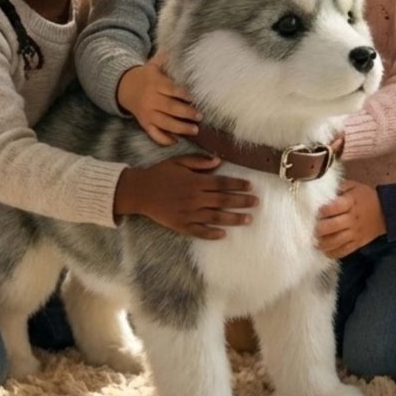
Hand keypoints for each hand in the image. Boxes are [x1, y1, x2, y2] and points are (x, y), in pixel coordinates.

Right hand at [114, 154, 256, 239]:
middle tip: (256, 203)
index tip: (250, 186)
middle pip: (223, 200)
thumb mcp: (178, 162)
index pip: (222, 183)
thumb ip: (199, 162)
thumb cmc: (159, 174)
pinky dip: (212, 233)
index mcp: (195, 181)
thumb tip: (219, 161)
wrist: (139, 191)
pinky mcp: (181, 225)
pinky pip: (199, 231)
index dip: (238, 184)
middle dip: (242, 201)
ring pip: (215, 217)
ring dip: (233, 218)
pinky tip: (223, 234)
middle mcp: (194, 198)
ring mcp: (188, 213)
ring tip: (248, 219)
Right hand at [117, 58, 199, 145]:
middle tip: (200, 116)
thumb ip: (166, 58)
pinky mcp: (144, 124)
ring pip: (164, 123)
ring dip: (180, 128)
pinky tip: (176, 141)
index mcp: (155, 84)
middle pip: (170, 108)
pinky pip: (154, 134)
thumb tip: (180, 48)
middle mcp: (150, 100)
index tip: (195, 98)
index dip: (183, 94)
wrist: (124, 87)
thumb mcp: (153, 64)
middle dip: (186, 113)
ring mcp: (147, 114)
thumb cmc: (146, 75)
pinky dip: (164, 140)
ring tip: (194, 130)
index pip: (171, 90)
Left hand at [314, 179, 385, 258]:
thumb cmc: (366, 197)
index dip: (323, 210)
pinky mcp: (358, 243)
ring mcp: (355, 232)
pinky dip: (333, 253)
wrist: (386, 212)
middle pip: (333, 226)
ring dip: (324, 243)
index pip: (334, 207)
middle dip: (320, 229)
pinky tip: (325, 251)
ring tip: (315, 242)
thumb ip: (340, 187)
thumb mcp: (354, 186)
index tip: (316, 212)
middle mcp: (352, 219)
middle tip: (313, 229)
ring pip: (337, 241)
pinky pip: (344, 250)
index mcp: (351, 203)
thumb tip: (324, 191)